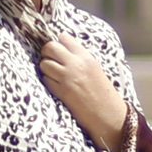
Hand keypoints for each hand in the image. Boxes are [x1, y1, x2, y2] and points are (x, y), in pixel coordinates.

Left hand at [34, 32, 131, 151]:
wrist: (108, 114)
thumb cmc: (103, 92)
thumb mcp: (95, 68)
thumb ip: (80, 57)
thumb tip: (62, 49)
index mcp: (86, 57)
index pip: (64, 38)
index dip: (59, 43)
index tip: (60, 50)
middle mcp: (75, 64)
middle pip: (50, 47)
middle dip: (47, 52)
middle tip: (51, 60)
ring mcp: (67, 78)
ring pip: (44, 63)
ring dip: (46, 68)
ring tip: (54, 74)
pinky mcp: (61, 91)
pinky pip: (46, 79)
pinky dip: (48, 81)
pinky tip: (56, 85)